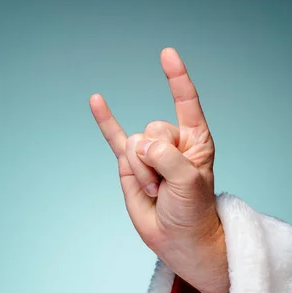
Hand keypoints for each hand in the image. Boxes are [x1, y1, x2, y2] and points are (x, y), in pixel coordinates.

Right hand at [90, 47, 228, 292]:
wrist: (177, 238)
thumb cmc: (193, 210)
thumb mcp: (188, 183)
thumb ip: (166, 157)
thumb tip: (140, 146)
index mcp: (195, 140)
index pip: (186, 102)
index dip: (177, 79)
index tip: (167, 54)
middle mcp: (171, 142)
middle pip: (153, 130)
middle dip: (157, 162)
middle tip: (168, 186)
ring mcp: (149, 153)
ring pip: (134, 145)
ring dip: (142, 174)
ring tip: (156, 192)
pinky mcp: (130, 165)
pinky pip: (114, 138)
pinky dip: (105, 121)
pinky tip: (96, 101)